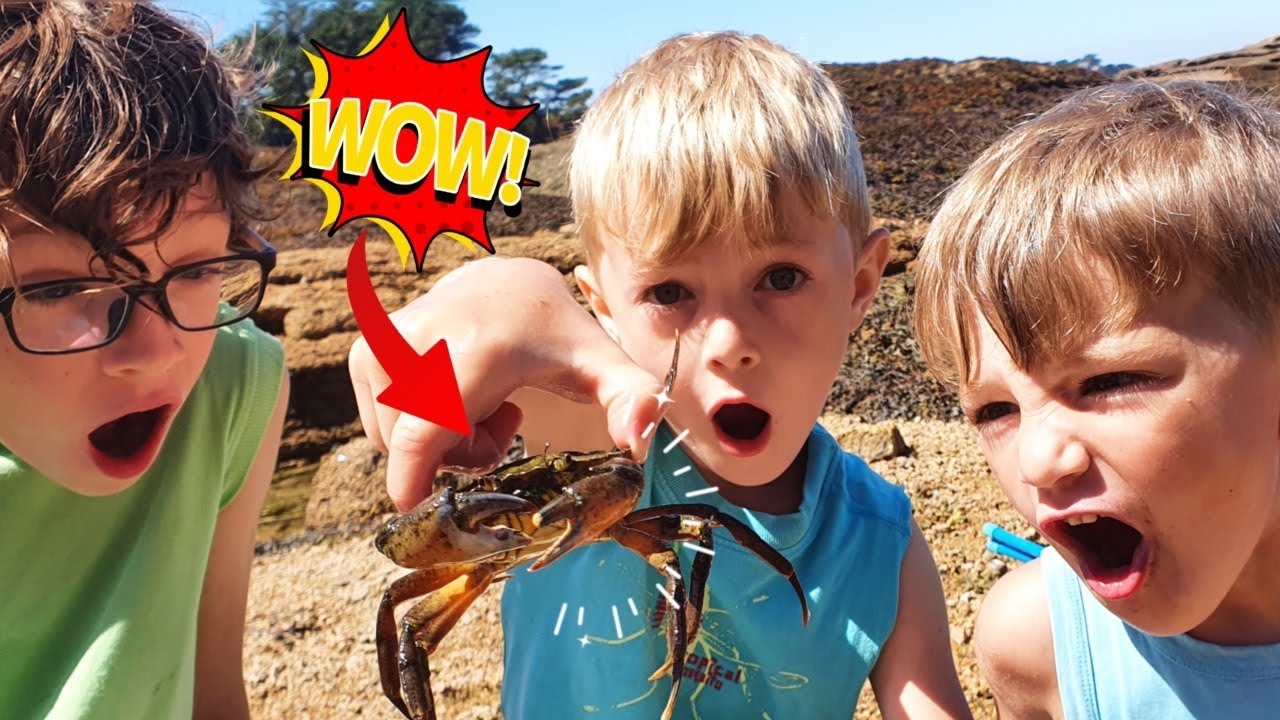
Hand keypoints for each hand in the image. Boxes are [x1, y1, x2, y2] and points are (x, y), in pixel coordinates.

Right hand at [349, 257, 666, 510]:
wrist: (504, 284)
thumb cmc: (556, 335)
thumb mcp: (600, 364)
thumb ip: (632, 398)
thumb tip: (639, 442)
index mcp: (471, 351)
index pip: (421, 434)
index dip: (412, 482)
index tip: (418, 511)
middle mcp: (416, 341)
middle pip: (416, 448)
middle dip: (460, 456)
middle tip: (504, 425)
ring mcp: (382, 345)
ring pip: (395, 438)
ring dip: (438, 441)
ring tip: (482, 404)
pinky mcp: (364, 352)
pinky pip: (382, 424)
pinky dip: (415, 425)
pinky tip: (453, 394)